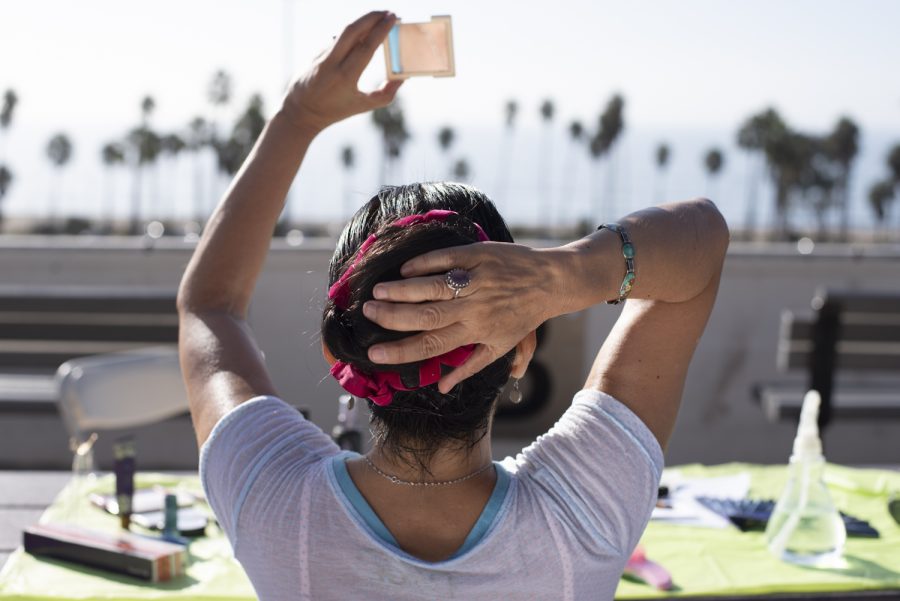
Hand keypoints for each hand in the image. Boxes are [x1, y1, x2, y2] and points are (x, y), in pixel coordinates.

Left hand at [281, 11, 402, 132]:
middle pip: (352, 30)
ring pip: (344, 31)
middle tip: (389, 13)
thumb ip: (385, 94)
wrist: (301, 110)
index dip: (381, 30)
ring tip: (379, 19)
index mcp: (345, 77)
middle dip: (372, 17)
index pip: (366, 46)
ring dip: (363, 22)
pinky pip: (338, 39)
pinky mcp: (317, 51)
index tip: (393, 18)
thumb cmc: (335, 110)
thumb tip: (402, 78)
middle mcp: (331, 63)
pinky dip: (353, 33)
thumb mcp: (363, 106)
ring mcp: (322, 55)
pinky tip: (364, 32)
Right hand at [362, 243, 567, 392]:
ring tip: (376, 292)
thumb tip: (443, 387)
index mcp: (475, 332)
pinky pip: (446, 259)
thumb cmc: (523, 316)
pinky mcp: (479, 255)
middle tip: (367, 313)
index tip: (374, 353)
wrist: (551, 281)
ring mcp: (476, 280)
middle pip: (425, 315)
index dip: (400, 351)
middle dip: (392, 316)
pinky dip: (424, 264)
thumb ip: (470, 365)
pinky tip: (404, 269)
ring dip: (401, 290)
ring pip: (432, 287)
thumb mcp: (500, 346)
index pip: (431, 345)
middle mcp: (473, 308)